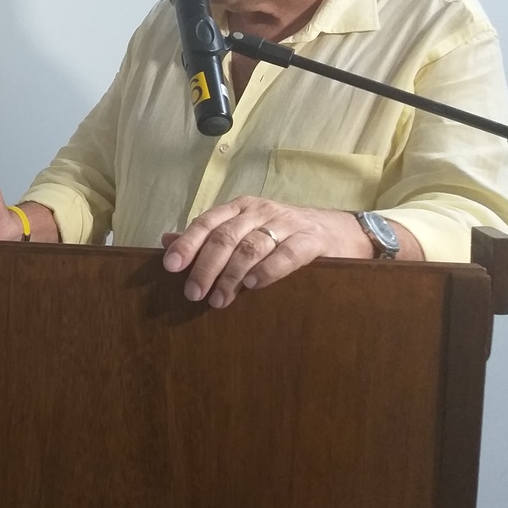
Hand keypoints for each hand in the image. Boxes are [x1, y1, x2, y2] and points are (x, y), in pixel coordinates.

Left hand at [161, 197, 367, 308]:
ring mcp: (287, 223)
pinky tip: (253, 286)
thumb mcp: (245, 230)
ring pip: (251, 246)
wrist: (342, 232)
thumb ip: (208, 236)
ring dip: (231, 275)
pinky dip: (268, 270)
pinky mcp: (312, 240)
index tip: (171, 266)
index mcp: (240, 208)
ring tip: (219, 299)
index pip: (207, 222)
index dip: (188, 243)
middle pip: (226, 236)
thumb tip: (165, 241)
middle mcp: (260, 211)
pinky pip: (287, 253)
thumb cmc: (284, 234)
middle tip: (193, 293)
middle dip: (206, 266)